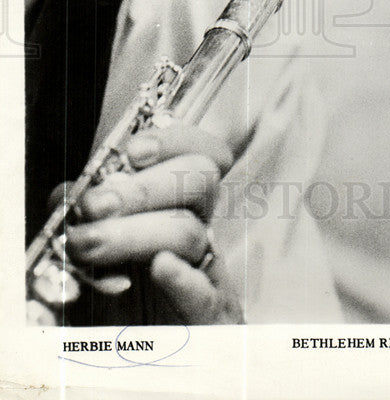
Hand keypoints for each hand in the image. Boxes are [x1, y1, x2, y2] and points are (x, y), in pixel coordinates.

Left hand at [63, 123, 243, 323]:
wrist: (132, 362)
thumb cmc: (113, 299)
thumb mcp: (88, 249)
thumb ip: (78, 216)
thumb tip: (67, 195)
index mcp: (178, 203)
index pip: (202, 153)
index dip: (176, 141)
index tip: (132, 152)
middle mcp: (197, 228)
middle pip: (200, 181)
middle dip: (145, 187)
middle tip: (95, 206)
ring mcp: (206, 272)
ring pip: (189, 231)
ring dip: (137, 233)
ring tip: (87, 246)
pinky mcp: (208, 319)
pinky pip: (207, 294)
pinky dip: (185, 279)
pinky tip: (160, 268)